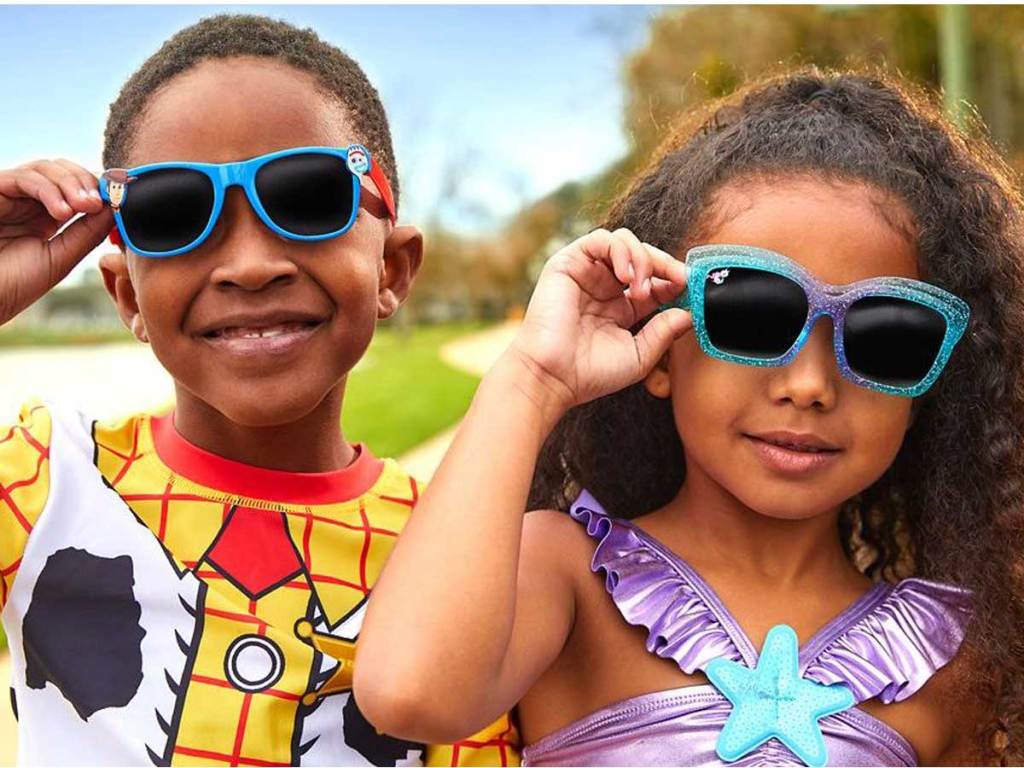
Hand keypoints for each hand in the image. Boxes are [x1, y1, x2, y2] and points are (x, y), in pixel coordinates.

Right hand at [0, 159, 113, 325]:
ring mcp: (12, 195)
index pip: (79, 187)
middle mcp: (30, 201)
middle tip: (99, 202)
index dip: (99, 189)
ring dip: (71, 183)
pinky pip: (24, 177)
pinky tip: (62, 212)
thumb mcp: (62, 257)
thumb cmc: (15, 283)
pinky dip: (48, 189)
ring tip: (85, 206)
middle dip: (87, 182)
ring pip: (46, 168)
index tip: (120, 200)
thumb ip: (88, 233)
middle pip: (65, 170)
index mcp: (48, 216)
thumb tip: (116, 208)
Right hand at [509, 227, 692, 410]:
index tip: (689, 286)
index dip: (674, 278)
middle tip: (677, 279)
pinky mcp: (568, 263)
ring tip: (640, 286)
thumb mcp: (639, 355)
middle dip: (664, 264)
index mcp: (621, 308)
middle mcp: (605, 287)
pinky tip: (624, 276)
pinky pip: (601, 239)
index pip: (655, 281)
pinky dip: (620, 250)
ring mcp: (587, 273)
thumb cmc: (589, 373)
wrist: (552, 376)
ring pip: (625, 241)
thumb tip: (688, 313)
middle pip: (643, 256)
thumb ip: (663, 333)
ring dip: (642, 258)